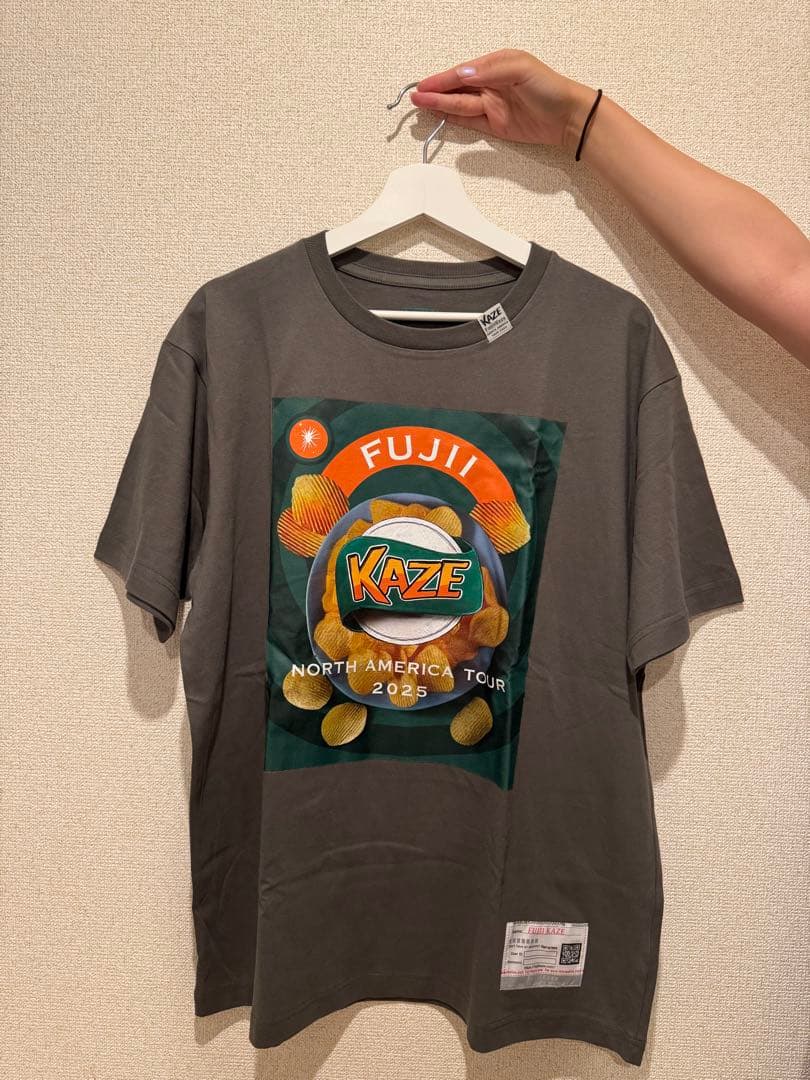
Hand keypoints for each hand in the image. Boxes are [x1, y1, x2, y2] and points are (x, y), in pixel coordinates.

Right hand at [410, 48, 597, 154]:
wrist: (569, 117)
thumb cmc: (550, 88)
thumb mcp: (521, 69)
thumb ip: (490, 71)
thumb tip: (462, 74)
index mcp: (495, 66)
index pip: (462, 73)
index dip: (442, 80)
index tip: (425, 86)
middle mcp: (491, 85)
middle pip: (457, 89)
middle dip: (436, 93)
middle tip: (415, 97)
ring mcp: (492, 107)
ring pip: (460, 106)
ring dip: (440, 106)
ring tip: (420, 106)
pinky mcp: (496, 126)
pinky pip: (470, 123)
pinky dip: (454, 120)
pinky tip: (439, 118)